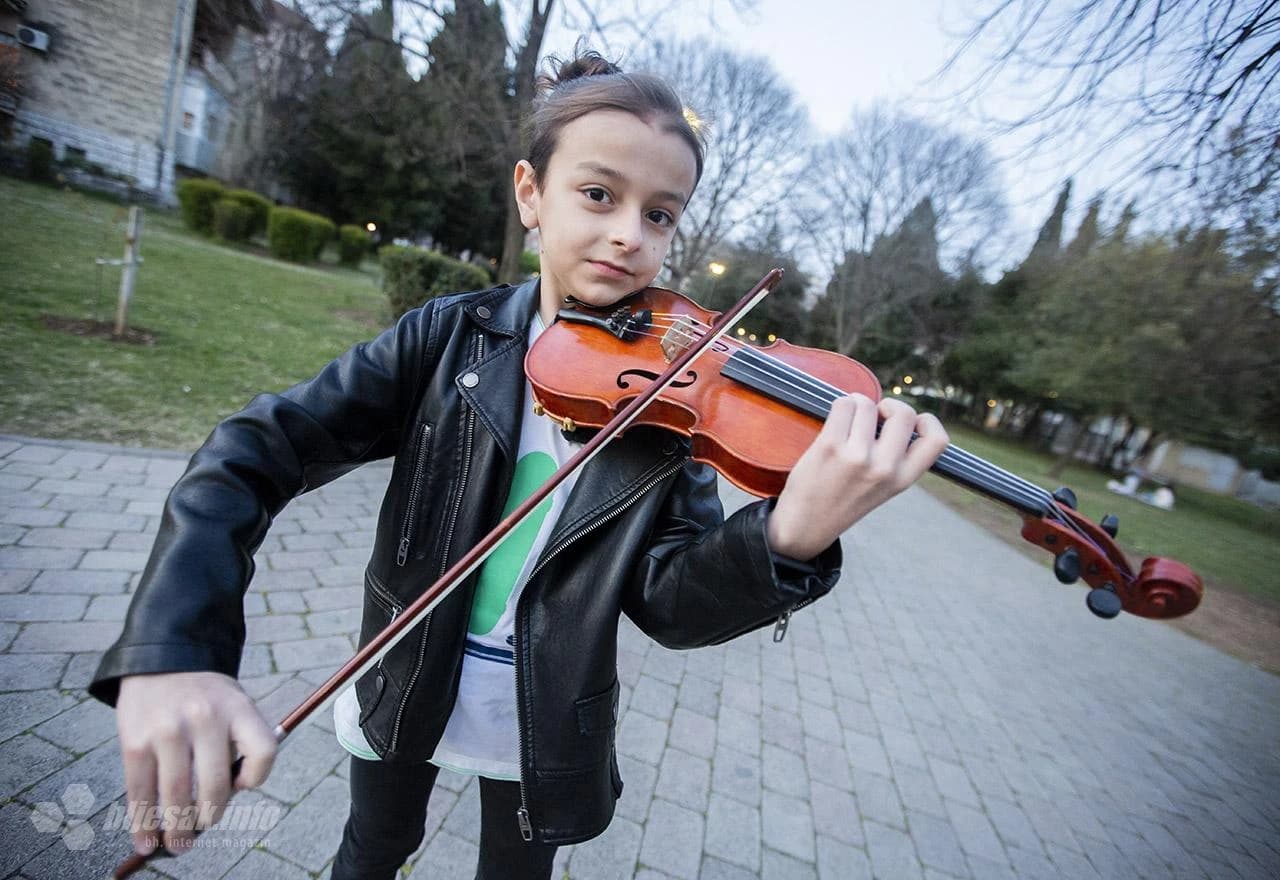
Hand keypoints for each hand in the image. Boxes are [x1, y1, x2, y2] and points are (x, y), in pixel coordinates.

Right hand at [115, 671, 276, 854]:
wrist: (161, 660)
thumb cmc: (204, 694)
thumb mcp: (234, 702)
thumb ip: (237, 741)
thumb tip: (226, 797)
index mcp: (238, 708)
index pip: (263, 752)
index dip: (255, 778)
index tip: (241, 787)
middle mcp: (205, 719)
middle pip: (215, 786)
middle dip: (209, 817)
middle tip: (200, 831)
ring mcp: (168, 731)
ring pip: (176, 795)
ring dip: (176, 828)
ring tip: (177, 844)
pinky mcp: (135, 742)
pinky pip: (140, 791)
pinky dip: (142, 822)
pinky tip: (145, 838)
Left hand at [767, 394, 948, 559]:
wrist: (805, 525)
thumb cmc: (843, 499)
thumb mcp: (882, 487)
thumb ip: (895, 458)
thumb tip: (894, 413)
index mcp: (902, 479)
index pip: (937, 441)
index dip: (928, 422)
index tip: (912, 422)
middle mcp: (884, 468)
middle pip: (905, 414)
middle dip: (889, 406)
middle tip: (874, 417)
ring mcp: (857, 457)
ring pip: (868, 405)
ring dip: (858, 405)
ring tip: (848, 421)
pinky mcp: (830, 447)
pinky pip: (843, 405)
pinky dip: (841, 405)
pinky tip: (836, 420)